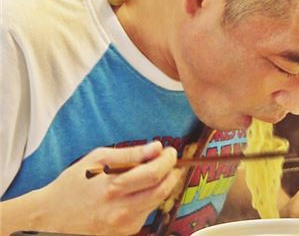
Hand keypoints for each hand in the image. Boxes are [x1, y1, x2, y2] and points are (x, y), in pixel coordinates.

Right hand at [1, 141, 180, 235]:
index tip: (170, 150)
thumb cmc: (74, 183)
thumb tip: (156, 147)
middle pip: (161, 191)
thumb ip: (130, 154)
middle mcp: (121, 210)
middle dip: (172, 173)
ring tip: (154, 172)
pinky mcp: (123, 233)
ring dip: (162, 185)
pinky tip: (140, 189)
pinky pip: (145, 213)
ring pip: (156, 202)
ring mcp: (123, 226)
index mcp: (114, 187)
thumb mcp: (98, 158)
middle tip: (170, 160)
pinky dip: (150, 198)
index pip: (154, 174)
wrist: (51, 218)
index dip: (168, 160)